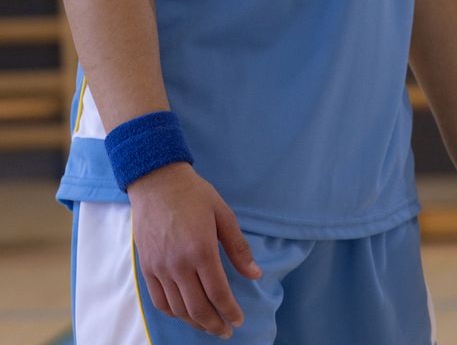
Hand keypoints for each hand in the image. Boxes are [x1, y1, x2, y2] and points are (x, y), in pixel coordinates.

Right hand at [128, 161, 262, 338]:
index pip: (218, 293)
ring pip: (178, 309)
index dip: (230, 311)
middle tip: (226, 331)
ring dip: (195, 323)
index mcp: (201, 250)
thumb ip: (238, 247)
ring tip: (209, 325)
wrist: (157, 181)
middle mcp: (178, 264)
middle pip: (197, 308)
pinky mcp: (147, 268)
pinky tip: (185, 314)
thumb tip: (255, 274)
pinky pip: (159, 301)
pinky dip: (174, 313)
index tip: (238, 320)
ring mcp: (160, 268)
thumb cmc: (194, 194)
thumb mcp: (223, 213)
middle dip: (215, 324)